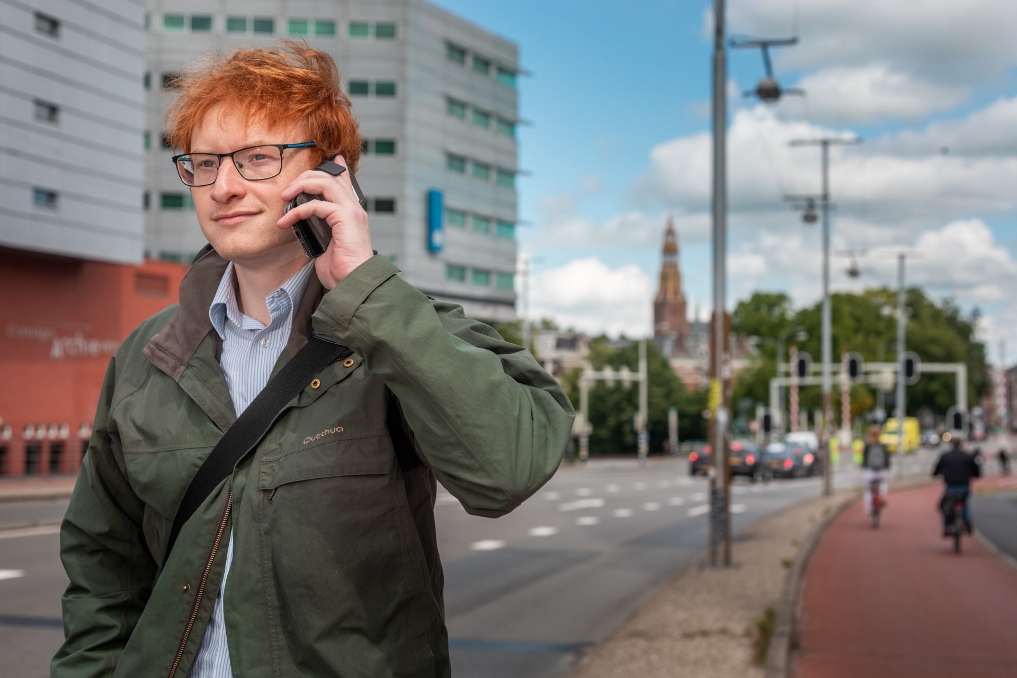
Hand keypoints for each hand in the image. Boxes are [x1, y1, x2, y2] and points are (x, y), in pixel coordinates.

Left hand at [277, 155, 372, 289]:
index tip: (317, 165)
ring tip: (285, 197)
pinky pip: (317, 204)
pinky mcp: (345, 218)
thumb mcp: (327, 245)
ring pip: (325, 182)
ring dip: (301, 185)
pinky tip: (287, 221)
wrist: (353, 284)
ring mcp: (351, 212)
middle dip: (306, 176)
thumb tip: (303, 225)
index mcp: (352, 214)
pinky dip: (298, 210)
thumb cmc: (343, 270)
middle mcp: (354, 209)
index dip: (332, 169)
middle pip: (331, 176)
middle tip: (288, 189)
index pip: (343, 182)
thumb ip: (319, 230)